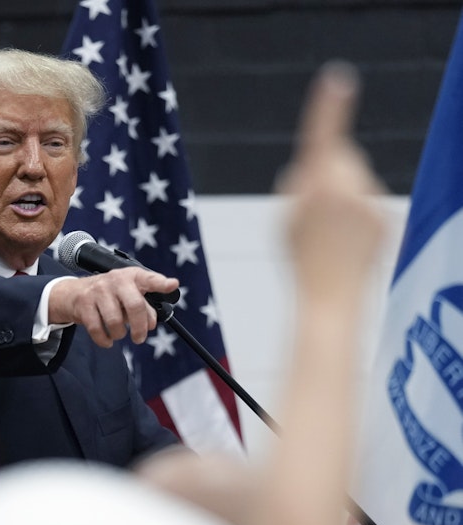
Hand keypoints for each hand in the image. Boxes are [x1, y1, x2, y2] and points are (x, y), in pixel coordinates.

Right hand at [49, 268, 179, 346]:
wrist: (75, 293)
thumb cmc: (110, 295)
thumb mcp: (129, 294)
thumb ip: (145, 307)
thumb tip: (151, 324)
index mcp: (132, 277)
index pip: (149, 279)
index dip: (161, 283)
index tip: (172, 285)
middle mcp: (116, 281)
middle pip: (135, 305)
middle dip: (140, 327)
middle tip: (139, 338)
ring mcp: (98, 291)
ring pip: (115, 321)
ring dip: (119, 334)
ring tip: (119, 333)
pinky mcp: (84, 304)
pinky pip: (97, 329)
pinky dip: (104, 340)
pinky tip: (108, 340)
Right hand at [277, 62, 386, 304]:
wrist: (331, 299)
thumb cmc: (300, 261)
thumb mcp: (283, 219)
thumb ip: (297, 184)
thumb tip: (312, 167)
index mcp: (318, 187)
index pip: (322, 138)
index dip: (328, 107)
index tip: (337, 79)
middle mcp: (350, 190)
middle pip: (339, 157)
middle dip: (326, 172)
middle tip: (310, 214)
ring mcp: (372, 203)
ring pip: (354, 180)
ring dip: (341, 195)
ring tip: (329, 235)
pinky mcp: (387, 216)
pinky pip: (368, 200)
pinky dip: (357, 213)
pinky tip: (347, 241)